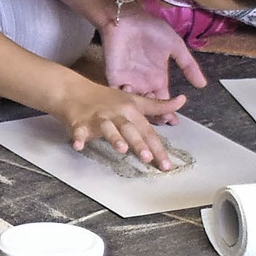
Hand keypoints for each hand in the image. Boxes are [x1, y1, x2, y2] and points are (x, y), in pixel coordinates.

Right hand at [57, 79, 186, 169]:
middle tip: (148, 158)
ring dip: (114, 137)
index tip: (166, 165)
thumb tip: (182, 101)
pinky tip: (79, 145)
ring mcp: (97, 118)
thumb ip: (157, 105)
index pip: (147, 130)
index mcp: (129, 110)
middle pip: (129, 129)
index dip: (157, 147)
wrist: (73, 90)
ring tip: (121, 149)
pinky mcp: (79, 123)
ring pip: (107, 128)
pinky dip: (78, 137)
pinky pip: (79, 131)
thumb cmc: (106, 98)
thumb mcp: (133, 99)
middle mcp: (115, 113)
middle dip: (139, 143)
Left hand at [99, 6, 205, 123]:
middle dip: (155, 116)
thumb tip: (203, 85)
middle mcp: (143, 83)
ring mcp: (128, 81)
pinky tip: (132, 94)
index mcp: (158, 78)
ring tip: (147, 113)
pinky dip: (123, 97)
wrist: (128, 18)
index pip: (164, 101)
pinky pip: (117, 93)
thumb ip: (188, 65)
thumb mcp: (175, 47)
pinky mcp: (113, 76)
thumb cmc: (151, 30)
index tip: (175, 122)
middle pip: (149, 107)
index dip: (169, 112)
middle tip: (162, 122)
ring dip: (140, 109)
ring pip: (134, 104)